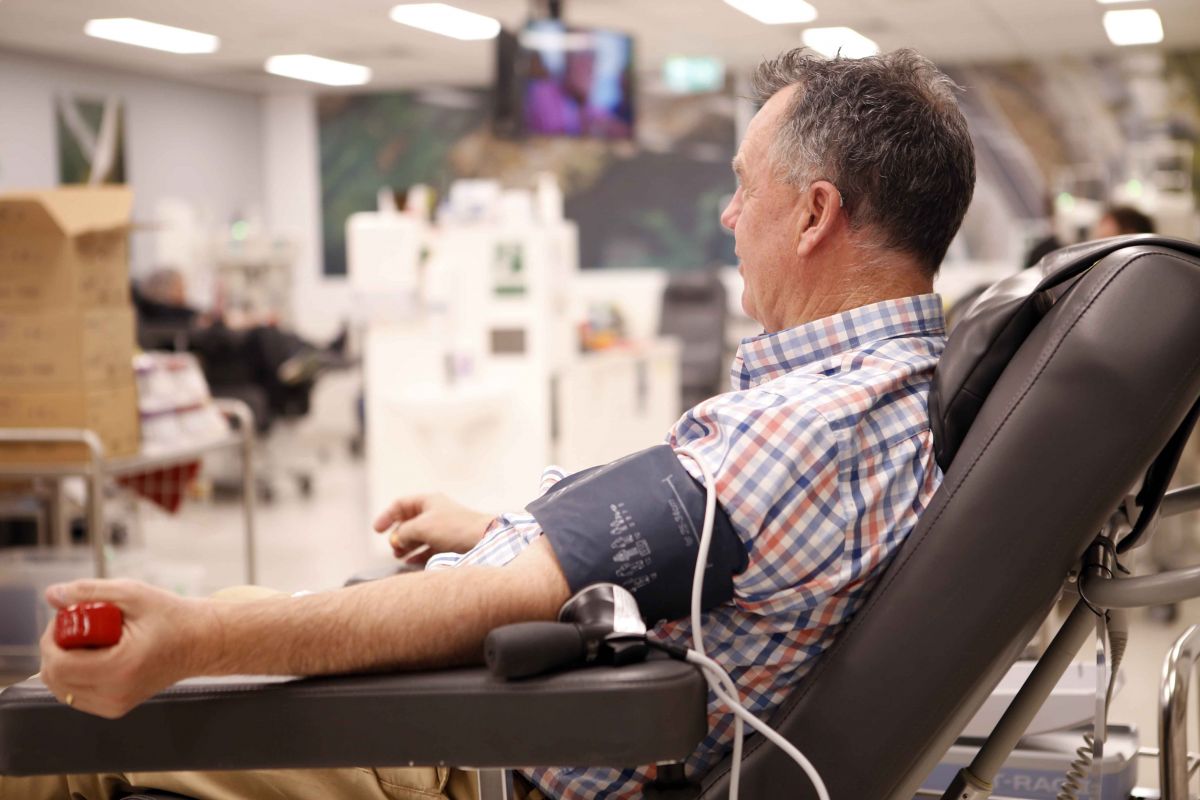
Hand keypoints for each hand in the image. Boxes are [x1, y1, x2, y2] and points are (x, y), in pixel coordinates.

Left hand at [38, 579, 215, 718]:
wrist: (199, 642)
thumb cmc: (171, 617)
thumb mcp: (132, 594)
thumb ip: (89, 592)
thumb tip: (53, 594)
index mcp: (120, 667)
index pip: (59, 665)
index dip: (51, 640)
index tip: (63, 621)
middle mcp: (116, 693)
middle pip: (55, 680)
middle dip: (55, 650)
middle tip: (73, 628)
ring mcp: (115, 705)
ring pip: (62, 690)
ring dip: (63, 664)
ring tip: (88, 641)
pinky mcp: (115, 708)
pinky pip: (76, 695)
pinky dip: (74, 675)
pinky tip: (94, 656)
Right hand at [372, 493, 493, 564]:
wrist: (485, 540)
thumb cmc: (454, 528)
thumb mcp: (422, 526)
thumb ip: (404, 532)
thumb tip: (397, 540)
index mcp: (429, 501)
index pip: (401, 505)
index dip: (387, 516)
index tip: (377, 531)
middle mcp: (435, 513)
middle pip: (408, 521)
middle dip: (398, 534)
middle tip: (394, 547)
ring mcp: (443, 529)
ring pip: (418, 536)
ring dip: (406, 546)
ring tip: (399, 556)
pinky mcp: (450, 544)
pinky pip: (428, 548)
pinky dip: (418, 554)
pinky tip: (410, 562)